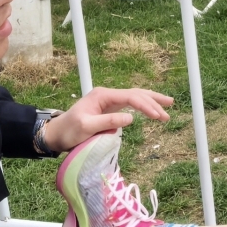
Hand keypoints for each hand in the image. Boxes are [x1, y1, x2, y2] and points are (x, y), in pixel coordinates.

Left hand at [41, 86, 173, 151]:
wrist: (56, 133)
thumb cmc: (69, 131)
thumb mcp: (86, 127)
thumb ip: (108, 122)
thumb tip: (131, 118)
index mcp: (102, 95)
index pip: (130, 97)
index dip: (146, 105)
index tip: (157, 116)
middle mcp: (107, 95)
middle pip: (136, 93)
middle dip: (154, 101)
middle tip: (169, 110)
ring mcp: (108, 100)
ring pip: (135, 96)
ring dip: (151, 101)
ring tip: (168, 105)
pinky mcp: (109, 108)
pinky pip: (130, 104)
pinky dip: (143, 106)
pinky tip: (152, 108)